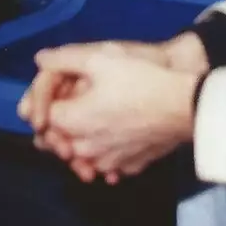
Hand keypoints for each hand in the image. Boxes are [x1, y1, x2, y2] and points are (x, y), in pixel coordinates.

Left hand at [29, 43, 198, 182]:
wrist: (185, 104)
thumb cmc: (141, 78)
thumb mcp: (99, 57)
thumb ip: (63, 58)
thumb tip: (40, 60)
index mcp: (72, 122)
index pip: (43, 116)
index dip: (48, 98)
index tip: (62, 86)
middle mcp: (85, 149)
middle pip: (60, 139)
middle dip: (62, 123)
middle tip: (76, 101)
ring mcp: (108, 163)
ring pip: (83, 155)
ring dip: (82, 141)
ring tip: (95, 120)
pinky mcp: (129, 167)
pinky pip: (108, 164)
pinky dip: (107, 153)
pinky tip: (116, 137)